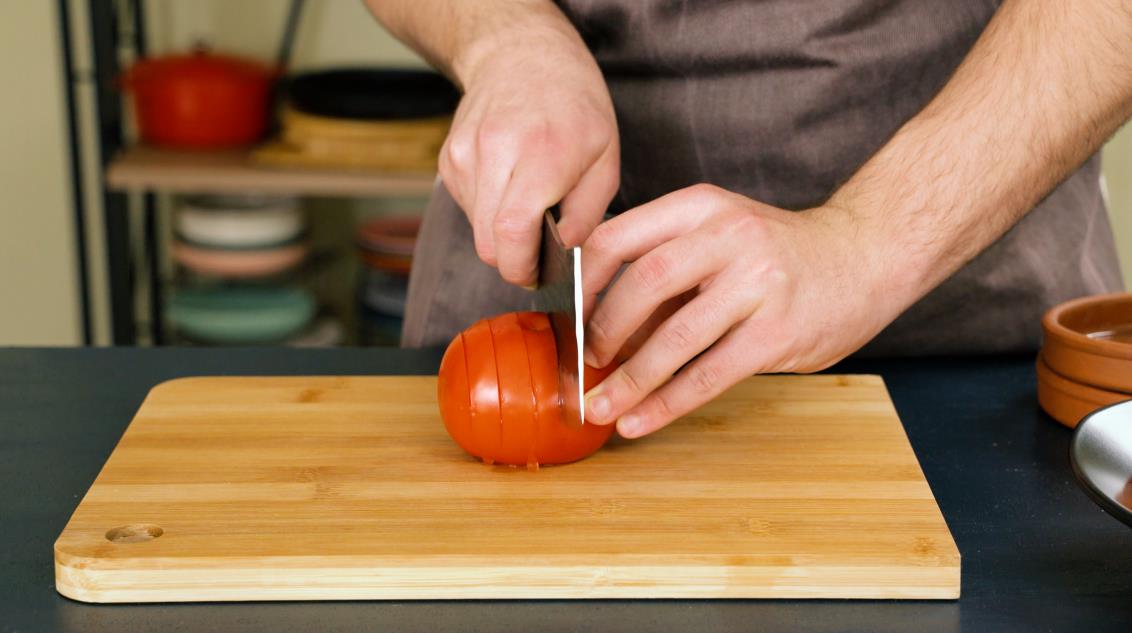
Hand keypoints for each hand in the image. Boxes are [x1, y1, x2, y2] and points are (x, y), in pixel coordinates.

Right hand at [440, 25, 619, 285]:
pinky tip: (509, 183)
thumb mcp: (606, 156)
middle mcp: (496, 152)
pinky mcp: (449, 158)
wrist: (522, 55)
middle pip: (488, 243)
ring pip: (475, 230)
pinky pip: (467, 208)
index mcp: (542, 154)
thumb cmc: (574, 106)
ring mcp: (465, 154)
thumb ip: (589, 212)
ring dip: (501, 232)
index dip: (521, 267)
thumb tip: (565, 252)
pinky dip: (488, 210)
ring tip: (528, 202)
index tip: (536, 274)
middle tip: (538, 249)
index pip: (513, 232)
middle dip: (513, 258)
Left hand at [580, 184, 904, 437]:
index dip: (581, 283)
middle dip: (602, 333)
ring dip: (629, 380)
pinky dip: (668, 404)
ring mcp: (757, 282)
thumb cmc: (778, 253)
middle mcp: (727, 236)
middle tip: (586, 365)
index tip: (565, 319)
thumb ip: (667, 268)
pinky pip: (709, 374)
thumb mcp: (720, 234)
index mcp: (700, 207)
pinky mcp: (778, 331)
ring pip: (675, 338)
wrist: (868, 255)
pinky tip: (641, 421)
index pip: (618, 238)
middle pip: (642, 285)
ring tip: (601, 409)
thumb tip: (600, 330)